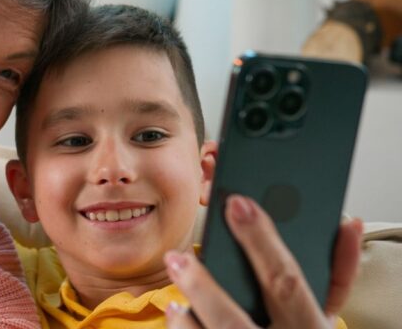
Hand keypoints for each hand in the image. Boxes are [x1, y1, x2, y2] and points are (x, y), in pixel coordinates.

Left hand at [163, 195, 362, 327]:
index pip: (285, 281)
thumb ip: (339, 271)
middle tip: (180, 256)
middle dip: (204, 287)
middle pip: (233, 320)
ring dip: (187, 312)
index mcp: (311, 328)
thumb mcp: (328, 311)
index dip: (261, 242)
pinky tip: (178, 308)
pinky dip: (186, 328)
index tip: (237, 203)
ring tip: (174, 277)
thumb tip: (346, 222)